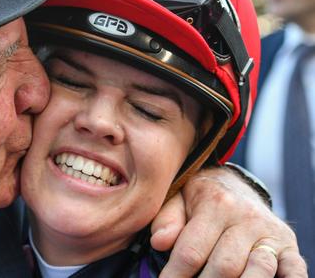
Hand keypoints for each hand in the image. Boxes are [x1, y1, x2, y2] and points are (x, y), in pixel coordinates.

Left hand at [150, 166, 306, 277]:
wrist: (235, 184)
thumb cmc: (199, 198)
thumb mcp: (177, 198)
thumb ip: (167, 219)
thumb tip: (160, 242)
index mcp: (215, 203)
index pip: (191, 251)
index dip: (175, 275)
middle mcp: (246, 217)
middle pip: (224, 266)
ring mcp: (269, 233)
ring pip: (257, 270)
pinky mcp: (288, 246)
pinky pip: (294, 269)